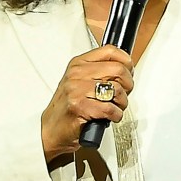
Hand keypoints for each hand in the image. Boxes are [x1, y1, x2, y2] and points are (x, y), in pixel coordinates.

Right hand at [40, 45, 134, 161]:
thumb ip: (101, 72)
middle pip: (118, 70)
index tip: (128, 71)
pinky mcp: (79, 107)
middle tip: (122, 94)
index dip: (126, 62)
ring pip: (116, 89)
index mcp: (79, 64)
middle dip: (128, 85)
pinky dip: (116, 115)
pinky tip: (109, 116)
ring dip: (122, 103)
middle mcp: (77, 74)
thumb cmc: (69, 107)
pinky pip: (110, 108)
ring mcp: (77, 90)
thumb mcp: (81, 82)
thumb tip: (126, 68)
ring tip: (115, 106)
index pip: (110, 51)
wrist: (52, 129)